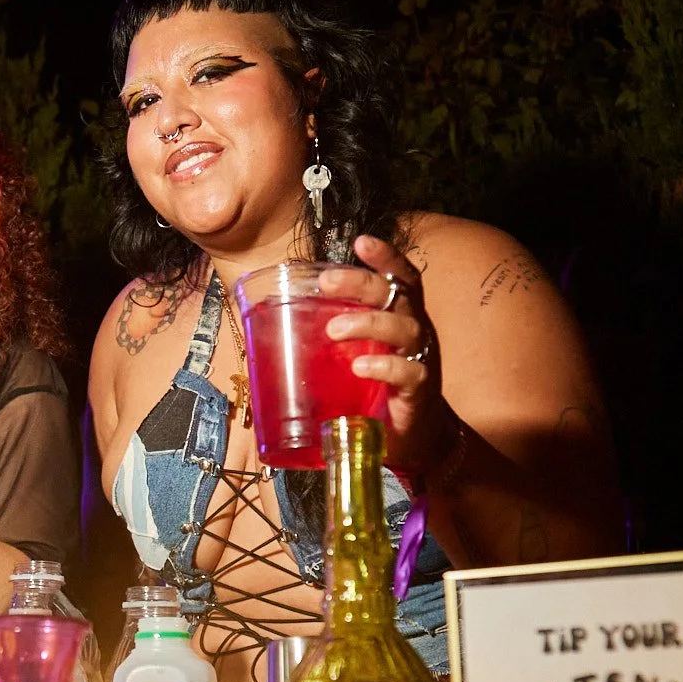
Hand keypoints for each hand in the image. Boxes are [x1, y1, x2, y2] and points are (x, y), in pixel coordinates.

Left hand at [318, 233, 458, 469]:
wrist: (411, 439)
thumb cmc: (375, 389)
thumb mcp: (351, 356)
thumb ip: (325, 339)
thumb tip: (262, 329)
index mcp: (397, 316)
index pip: (398, 278)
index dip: (386, 257)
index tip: (361, 241)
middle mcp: (414, 330)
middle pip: (397, 294)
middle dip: (363, 282)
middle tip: (329, 283)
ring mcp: (420, 359)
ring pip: (404, 327)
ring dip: (367, 322)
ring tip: (334, 329)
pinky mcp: (420, 391)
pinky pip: (409, 372)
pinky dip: (385, 366)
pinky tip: (362, 366)